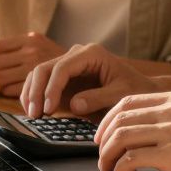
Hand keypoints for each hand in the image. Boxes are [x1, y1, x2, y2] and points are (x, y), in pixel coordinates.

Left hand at [0, 32, 64, 96]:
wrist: (101, 72)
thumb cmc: (69, 68)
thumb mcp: (45, 53)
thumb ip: (21, 56)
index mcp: (31, 39)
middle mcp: (32, 49)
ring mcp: (37, 65)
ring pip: (0, 77)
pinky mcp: (39, 83)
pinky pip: (15, 89)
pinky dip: (4, 93)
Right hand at [21, 44, 157, 117]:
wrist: (140, 91)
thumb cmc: (135, 90)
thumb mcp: (121, 95)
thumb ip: (99, 98)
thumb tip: (74, 105)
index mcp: (92, 53)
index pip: (63, 67)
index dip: (52, 88)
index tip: (49, 108)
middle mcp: (76, 55)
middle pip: (45, 68)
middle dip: (36, 91)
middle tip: (35, 115)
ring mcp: (68, 66)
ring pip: (38, 74)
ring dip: (31, 94)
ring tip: (33, 116)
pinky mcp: (63, 79)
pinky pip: (41, 84)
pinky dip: (34, 96)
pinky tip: (35, 112)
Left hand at [95, 91, 170, 170]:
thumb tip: (150, 133)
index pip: (128, 101)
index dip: (109, 119)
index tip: (103, 135)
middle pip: (120, 118)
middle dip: (103, 138)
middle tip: (101, 154)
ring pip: (121, 137)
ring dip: (108, 155)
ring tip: (108, 168)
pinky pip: (133, 158)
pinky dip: (121, 168)